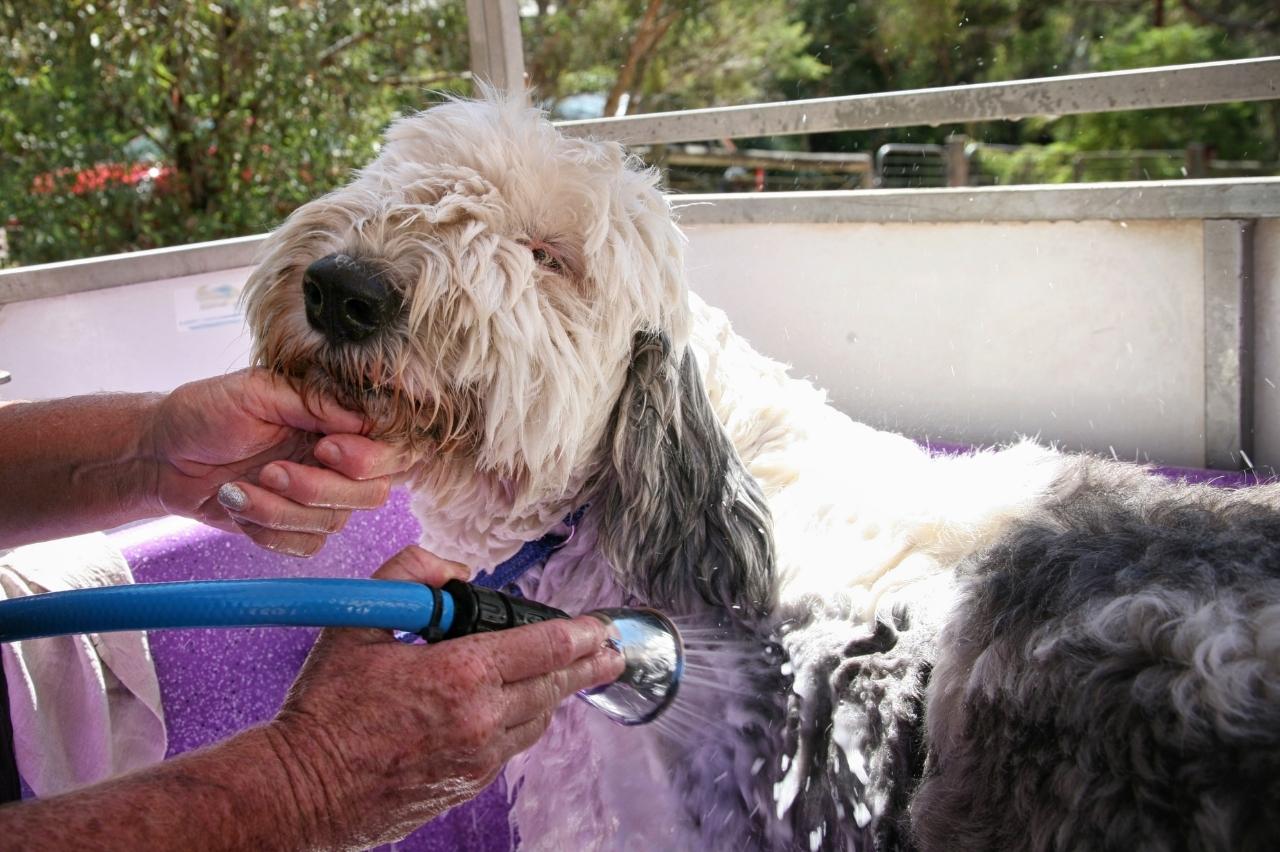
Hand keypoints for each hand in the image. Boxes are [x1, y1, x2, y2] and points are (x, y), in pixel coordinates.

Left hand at [147, 368, 408, 554]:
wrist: (159, 455)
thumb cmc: (203, 412)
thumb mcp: (256, 391)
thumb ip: (312, 402)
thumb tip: (364, 415)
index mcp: (336, 422)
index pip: (387, 448)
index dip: (367, 457)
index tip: (325, 448)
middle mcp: (336, 462)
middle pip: (369, 494)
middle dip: (318, 489)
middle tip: (270, 471)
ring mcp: (317, 497)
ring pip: (332, 523)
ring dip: (279, 511)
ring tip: (235, 489)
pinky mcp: (294, 527)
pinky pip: (305, 545)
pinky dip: (267, 530)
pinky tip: (237, 504)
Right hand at [267, 547, 624, 846]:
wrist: (302, 790)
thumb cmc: (326, 710)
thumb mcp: (359, 622)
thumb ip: (410, 575)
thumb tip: (454, 569)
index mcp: (461, 675)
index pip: (544, 648)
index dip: (580, 634)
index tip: (601, 626)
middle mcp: (481, 720)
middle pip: (555, 686)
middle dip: (590, 665)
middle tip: (613, 652)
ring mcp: (478, 758)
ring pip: (538, 719)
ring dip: (556, 694)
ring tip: (574, 676)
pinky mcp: (467, 785)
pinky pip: (511, 746)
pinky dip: (522, 722)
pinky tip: (521, 708)